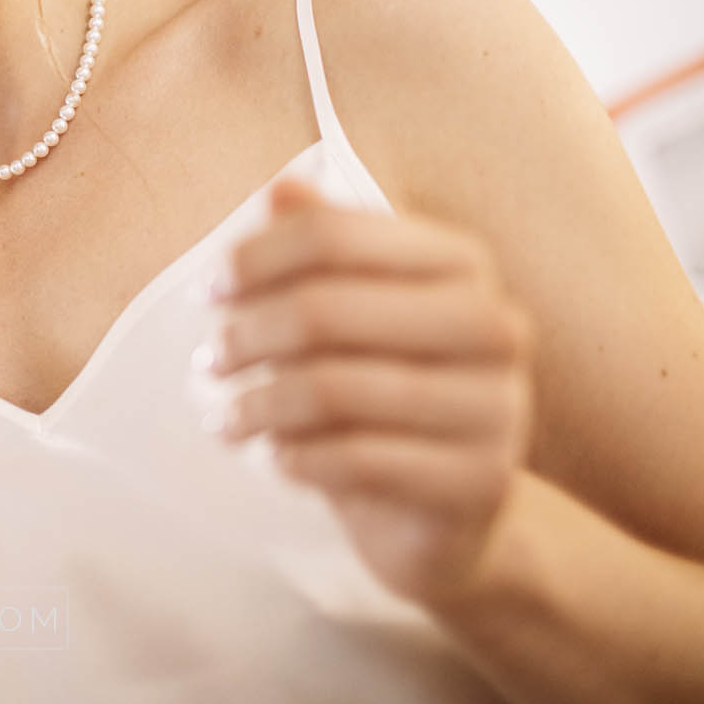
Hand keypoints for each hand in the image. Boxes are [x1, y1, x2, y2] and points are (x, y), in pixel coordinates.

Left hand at [202, 176, 536, 604]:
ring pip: (335, 389)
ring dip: (259, 405)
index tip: (205, 291)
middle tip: (207, 362)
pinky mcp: (482, 481)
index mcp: (460, 262)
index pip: (334, 235)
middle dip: (247, 335)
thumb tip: (280, 189)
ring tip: (225, 419)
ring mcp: (498, 406)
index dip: (254, 258)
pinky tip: (273, 459)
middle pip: (326, 309)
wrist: (444, 514)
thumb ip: (322, 249)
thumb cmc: (382, 392)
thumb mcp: (349, 313)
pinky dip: (296, 458)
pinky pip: (358, 460)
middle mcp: (493, 325)